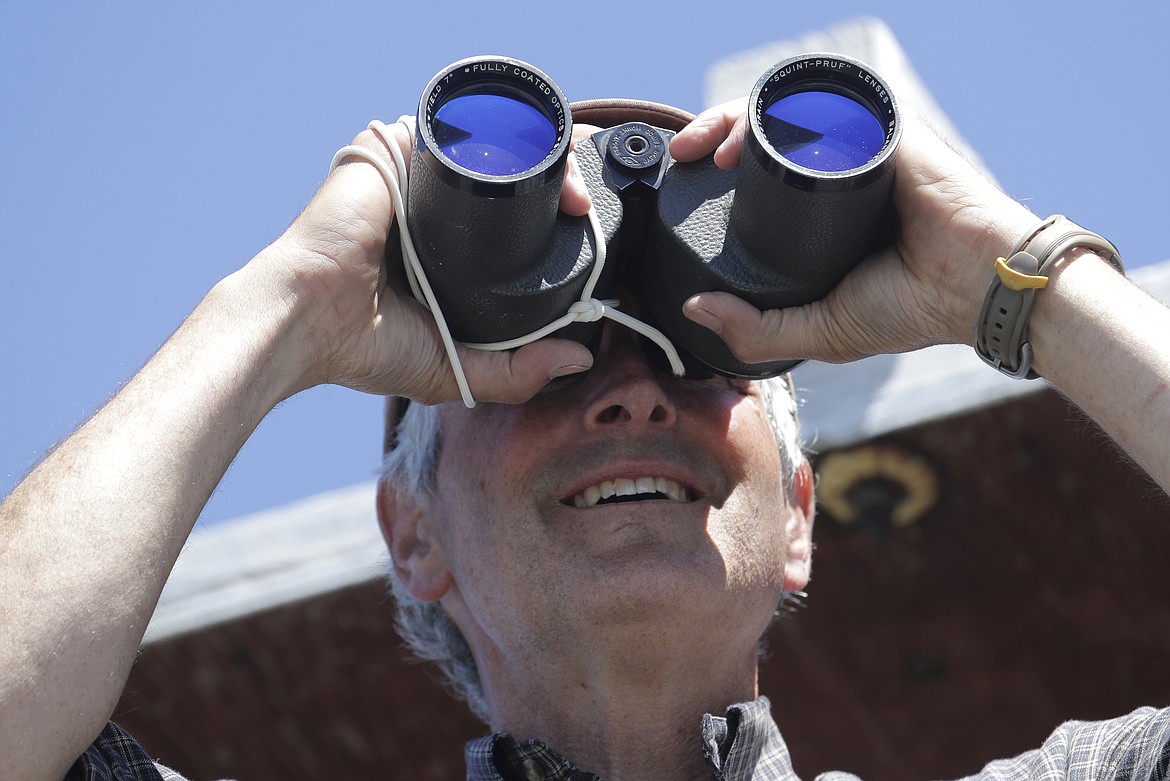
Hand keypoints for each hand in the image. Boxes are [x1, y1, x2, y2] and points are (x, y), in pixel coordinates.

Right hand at [258, 118, 597, 404]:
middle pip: (507, 177)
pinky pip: (455, 129)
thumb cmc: (363, 346)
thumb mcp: (455, 368)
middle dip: (557, 179)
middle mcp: (431, 206)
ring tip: (573, 186)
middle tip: (586, 207)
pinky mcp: (393, 149)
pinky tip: (537, 149)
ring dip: (538, 154)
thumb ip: (516, 372)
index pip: (510, 219)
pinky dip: (498, 132)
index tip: (587, 226)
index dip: (552, 214)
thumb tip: (578, 358)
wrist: (305, 318)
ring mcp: (412, 174)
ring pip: (489, 147)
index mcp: (445, 250)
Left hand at [670, 101, 1037, 364]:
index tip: (683, 179)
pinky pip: (826, 104)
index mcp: (820, 213)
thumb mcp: (820, 330)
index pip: (759, 177)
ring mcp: (860, 148)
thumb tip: (695, 307)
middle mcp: (837, 174)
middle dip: (714, 132)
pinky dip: (785, 109)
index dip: (717, 170)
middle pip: (764, 136)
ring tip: (707, 144)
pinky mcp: (884, 130)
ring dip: (739, 115)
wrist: (977, 287)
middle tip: (683, 154)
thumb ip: (757, 331)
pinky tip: (751, 132)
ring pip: (788, 113)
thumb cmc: (912, 309)